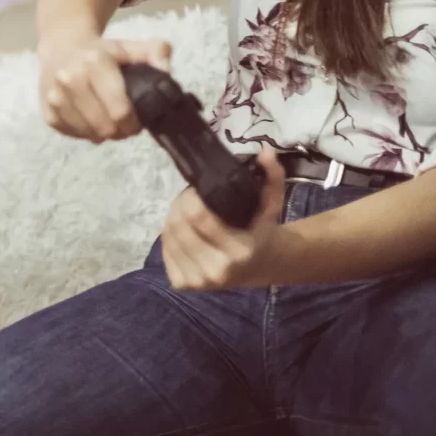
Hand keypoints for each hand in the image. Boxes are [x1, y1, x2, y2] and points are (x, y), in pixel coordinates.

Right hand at [37, 28, 171, 141]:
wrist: (61, 47)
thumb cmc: (103, 51)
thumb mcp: (133, 46)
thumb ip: (157, 53)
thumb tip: (165, 74)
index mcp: (94, 61)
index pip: (119, 110)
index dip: (133, 123)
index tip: (137, 122)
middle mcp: (70, 78)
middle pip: (104, 126)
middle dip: (120, 131)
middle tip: (124, 125)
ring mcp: (55, 96)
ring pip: (88, 133)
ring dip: (102, 134)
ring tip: (108, 123)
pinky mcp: (46, 110)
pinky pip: (71, 134)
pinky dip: (84, 133)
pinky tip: (90, 122)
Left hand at [161, 147, 288, 290]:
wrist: (260, 267)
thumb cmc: (261, 231)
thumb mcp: (271, 204)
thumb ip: (272, 176)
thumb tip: (265, 151)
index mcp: (239, 251)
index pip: (197, 216)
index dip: (190, 197)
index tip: (195, 190)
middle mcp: (217, 270)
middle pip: (178, 225)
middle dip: (179, 205)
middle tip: (188, 198)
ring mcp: (198, 281)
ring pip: (168, 237)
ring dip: (172, 218)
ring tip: (186, 211)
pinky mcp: (183, 284)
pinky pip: (164, 251)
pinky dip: (169, 235)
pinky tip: (183, 229)